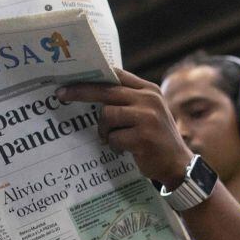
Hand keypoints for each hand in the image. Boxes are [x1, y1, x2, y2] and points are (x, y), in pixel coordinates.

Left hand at [57, 69, 192, 188]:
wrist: (178, 165)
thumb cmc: (156, 139)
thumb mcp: (147, 112)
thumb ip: (128, 100)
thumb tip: (94, 91)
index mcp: (149, 90)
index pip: (116, 74)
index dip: (93, 75)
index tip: (71, 78)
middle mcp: (149, 100)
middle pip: (106, 91)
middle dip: (80, 92)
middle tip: (61, 95)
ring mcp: (147, 118)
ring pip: (107, 115)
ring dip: (104, 130)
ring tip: (110, 138)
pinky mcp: (143, 137)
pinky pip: (114, 137)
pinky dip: (115, 145)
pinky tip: (124, 149)